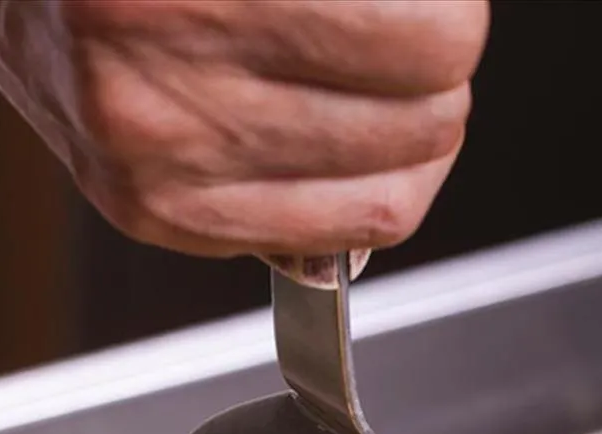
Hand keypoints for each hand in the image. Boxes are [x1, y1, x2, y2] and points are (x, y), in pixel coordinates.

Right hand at [0, 0, 487, 258]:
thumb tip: (449, 31)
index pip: (430, 38)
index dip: (449, 16)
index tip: (428, 7)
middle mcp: (167, 87)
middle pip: (425, 119)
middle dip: (435, 80)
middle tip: (402, 44)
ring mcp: (158, 169)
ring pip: (391, 197)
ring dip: (410, 144)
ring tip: (375, 96)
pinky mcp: (153, 217)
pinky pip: (329, 241)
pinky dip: (356, 195)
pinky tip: (332, 147)